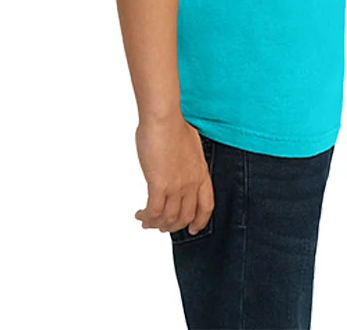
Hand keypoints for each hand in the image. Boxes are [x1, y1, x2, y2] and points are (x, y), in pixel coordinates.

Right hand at [134, 114, 213, 235]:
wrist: (164, 119)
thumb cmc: (173, 125)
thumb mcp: (190, 146)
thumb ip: (187, 162)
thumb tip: (178, 166)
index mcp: (201, 173)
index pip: (206, 206)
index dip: (200, 221)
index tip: (193, 228)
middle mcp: (191, 183)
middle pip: (185, 216)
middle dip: (173, 225)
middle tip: (162, 226)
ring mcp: (176, 186)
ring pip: (168, 218)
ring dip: (157, 224)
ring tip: (147, 222)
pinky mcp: (159, 186)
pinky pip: (154, 211)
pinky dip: (147, 217)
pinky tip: (140, 215)